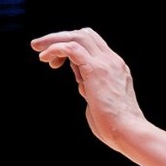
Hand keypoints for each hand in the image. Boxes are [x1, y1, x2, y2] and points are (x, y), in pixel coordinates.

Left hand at [30, 28, 145, 148]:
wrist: (128, 131)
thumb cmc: (114, 125)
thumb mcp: (100, 99)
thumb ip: (92, 86)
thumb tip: (81, 81)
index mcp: (116, 67)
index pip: (93, 43)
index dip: (72, 45)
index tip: (57, 63)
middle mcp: (112, 61)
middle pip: (84, 34)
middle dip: (59, 37)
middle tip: (39, 47)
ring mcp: (106, 64)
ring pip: (77, 36)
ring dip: (54, 39)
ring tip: (37, 49)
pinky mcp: (95, 70)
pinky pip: (72, 48)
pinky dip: (55, 49)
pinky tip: (45, 58)